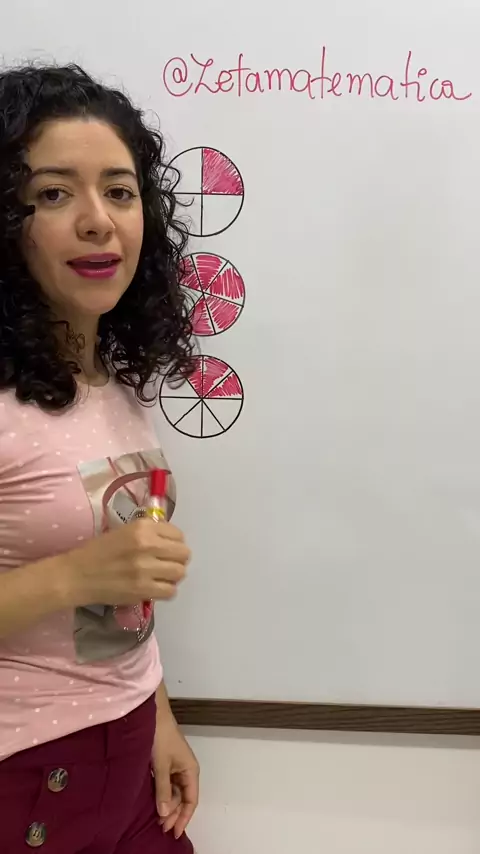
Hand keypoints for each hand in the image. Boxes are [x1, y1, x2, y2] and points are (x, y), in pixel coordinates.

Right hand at [62, 518, 190, 606]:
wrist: (77, 575)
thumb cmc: (98, 551)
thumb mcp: (124, 531)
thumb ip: (149, 533)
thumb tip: (170, 539)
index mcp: (143, 527)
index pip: (178, 534)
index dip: (175, 542)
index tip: (166, 548)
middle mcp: (147, 545)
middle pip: (183, 554)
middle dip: (177, 559)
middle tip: (166, 563)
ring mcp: (146, 569)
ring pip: (180, 573)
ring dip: (173, 575)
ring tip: (161, 576)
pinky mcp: (142, 590)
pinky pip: (170, 591)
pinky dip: (166, 590)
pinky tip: (155, 587)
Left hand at [152, 715, 199, 838]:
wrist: (153, 715)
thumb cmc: (161, 737)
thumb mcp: (161, 766)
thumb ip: (163, 791)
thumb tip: (165, 814)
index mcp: (191, 770)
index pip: (192, 800)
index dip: (184, 818)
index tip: (173, 832)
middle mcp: (186, 770)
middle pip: (183, 798)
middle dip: (174, 813)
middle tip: (160, 827)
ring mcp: (175, 766)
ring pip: (174, 792)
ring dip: (167, 805)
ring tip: (156, 819)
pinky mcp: (166, 763)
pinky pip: (166, 784)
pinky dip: (162, 794)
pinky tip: (154, 803)